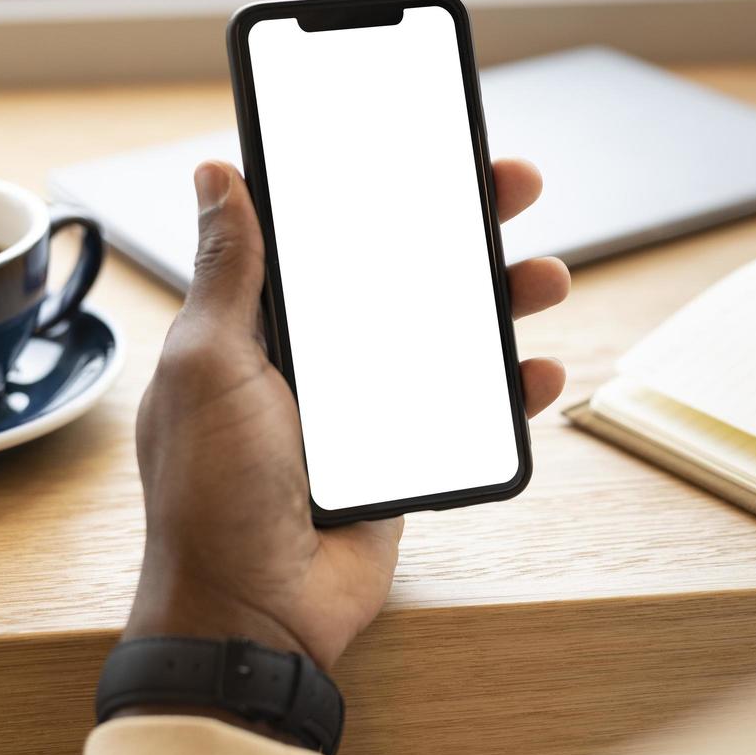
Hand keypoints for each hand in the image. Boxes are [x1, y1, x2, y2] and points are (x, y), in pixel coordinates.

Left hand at [122, 159, 569, 672]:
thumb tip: (218, 176)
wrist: (253, 613)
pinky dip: (510, 387)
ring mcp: (370, 402)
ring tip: (545, 277)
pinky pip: (470, 405)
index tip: (427, 141)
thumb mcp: (210, 364)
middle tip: (513, 184)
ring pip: (449, 331)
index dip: (380, 183)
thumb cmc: (210, 492)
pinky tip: (538, 370)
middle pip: (405, 268)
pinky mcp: (408, 449)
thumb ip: (230, 272)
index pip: (333, 231)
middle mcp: (321, 352)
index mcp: (264, 321)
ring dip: (502, 298)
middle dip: (463, 224)